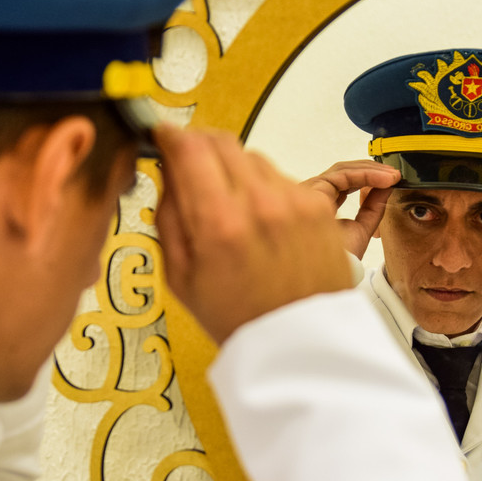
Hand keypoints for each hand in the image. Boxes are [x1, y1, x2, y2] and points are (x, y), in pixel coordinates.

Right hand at [154, 125, 353, 343]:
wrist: (297, 344)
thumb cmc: (237, 317)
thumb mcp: (180, 275)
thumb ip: (168, 215)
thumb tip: (165, 170)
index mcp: (218, 224)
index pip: (188, 147)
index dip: (169, 136)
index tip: (163, 139)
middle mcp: (259, 203)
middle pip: (220, 140)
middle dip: (199, 147)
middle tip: (192, 167)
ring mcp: (294, 201)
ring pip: (252, 157)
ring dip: (233, 169)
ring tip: (232, 209)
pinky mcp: (318, 206)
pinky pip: (281, 178)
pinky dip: (265, 190)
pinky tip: (262, 223)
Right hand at [300, 160, 399, 258]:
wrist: (333, 273)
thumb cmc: (341, 260)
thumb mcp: (362, 228)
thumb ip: (373, 207)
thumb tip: (387, 186)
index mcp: (319, 207)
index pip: (343, 184)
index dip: (366, 179)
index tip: (390, 182)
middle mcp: (311, 197)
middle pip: (341, 173)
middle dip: (370, 171)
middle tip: (394, 175)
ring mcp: (309, 192)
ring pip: (341, 170)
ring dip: (371, 170)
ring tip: (392, 177)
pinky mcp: (313, 189)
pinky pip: (342, 174)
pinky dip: (366, 174)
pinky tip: (384, 179)